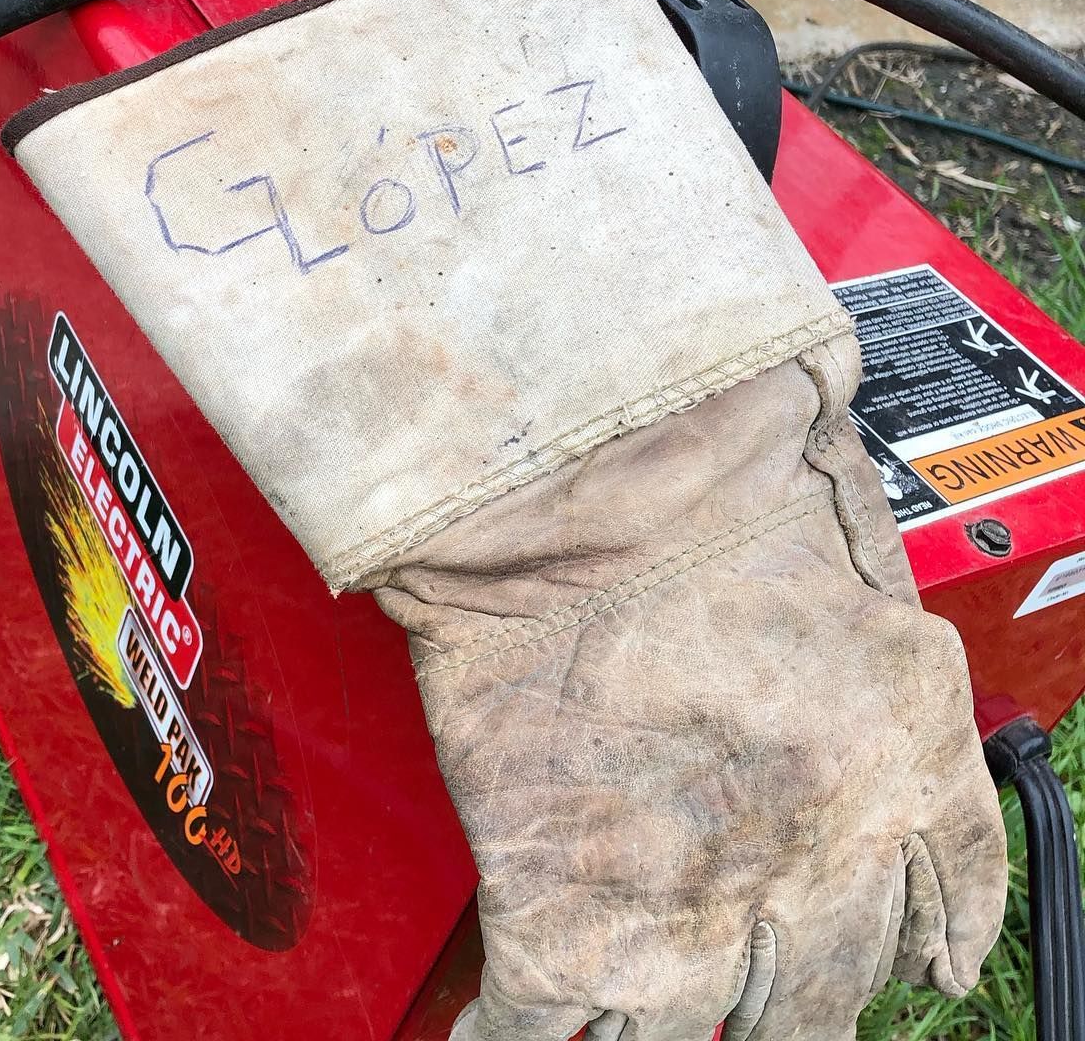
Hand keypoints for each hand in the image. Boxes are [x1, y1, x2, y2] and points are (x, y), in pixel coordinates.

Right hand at [373, 339, 1005, 1040]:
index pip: (955, 898)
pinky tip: (497, 1032)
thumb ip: (861, 605)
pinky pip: (538, 1027)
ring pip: (702, 1033)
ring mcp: (692, 909)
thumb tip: (842, 620)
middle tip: (752, 968)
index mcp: (903, 760)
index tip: (923, 965)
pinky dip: (510, 1039)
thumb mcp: (846, 520)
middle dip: (795, 991)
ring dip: (676, 1023)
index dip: (935, 940)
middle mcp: (819, 860)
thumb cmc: (714, 468)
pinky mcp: (562, 914)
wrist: (589, 486)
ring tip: (645, 998)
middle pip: (827, 991)